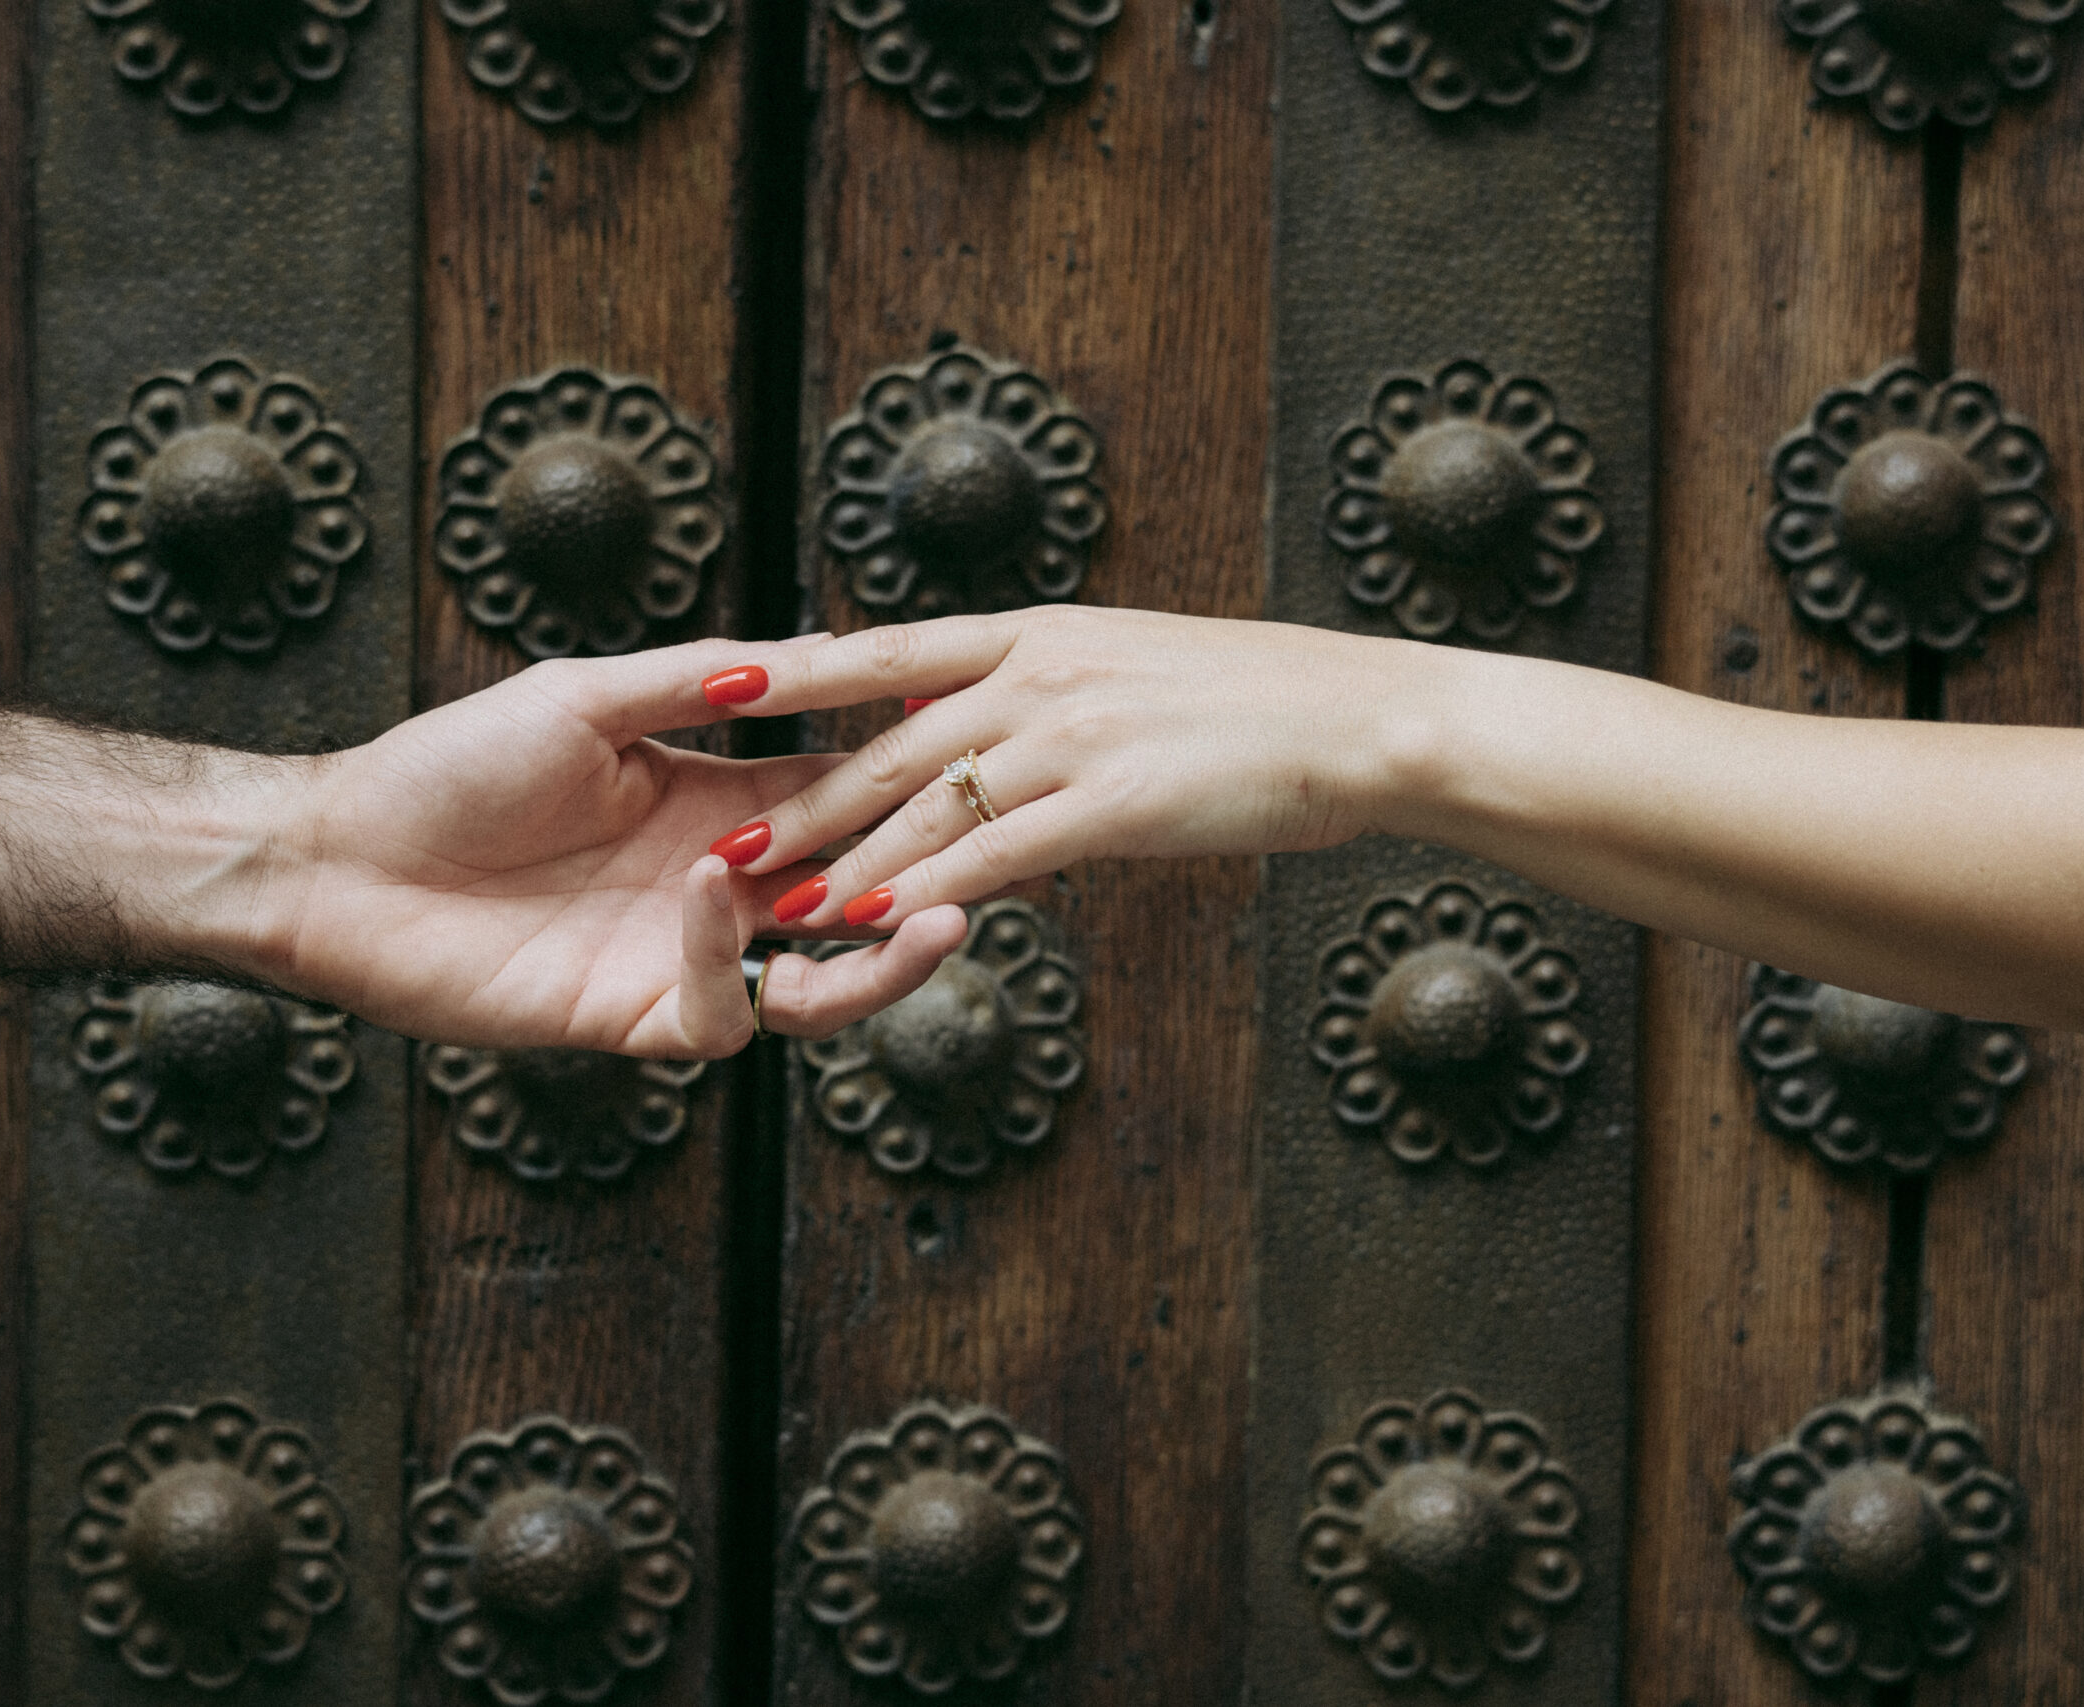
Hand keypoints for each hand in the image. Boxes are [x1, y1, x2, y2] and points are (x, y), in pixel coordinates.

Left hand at [242, 639, 969, 1055]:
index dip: (907, 791)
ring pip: (816, 987)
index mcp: (710, 806)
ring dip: (878, 960)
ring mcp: (675, 960)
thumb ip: (698, 679)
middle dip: (924, 886)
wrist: (336, 854)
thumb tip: (812, 651)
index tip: (972, 755)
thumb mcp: (585, 698)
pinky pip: (717, 1015)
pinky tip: (714, 892)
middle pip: (851, 903)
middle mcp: (711, 891)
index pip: (838, 802)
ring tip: (934, 919)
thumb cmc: (446, 765)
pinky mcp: (626, 1018)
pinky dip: (729, 960)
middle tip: (986, 860)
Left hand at [686, 609, 1421, 928]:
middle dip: (803, 800)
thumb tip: (953, 718)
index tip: (721, 685)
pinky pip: (996, 853)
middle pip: (890, 744)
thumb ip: (1036, 692)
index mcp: (1041, 632)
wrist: (1362, 715)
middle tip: (731, 843)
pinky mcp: (1114, 803)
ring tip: (778, 905)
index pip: (889, 649)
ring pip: (930, 807)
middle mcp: (1043, 675)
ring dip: (846, 861)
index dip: (798, 670)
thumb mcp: (1128, 666)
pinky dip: (927, 888)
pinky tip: (875, 918)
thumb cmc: (1257, 703)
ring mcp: (1075, 737)